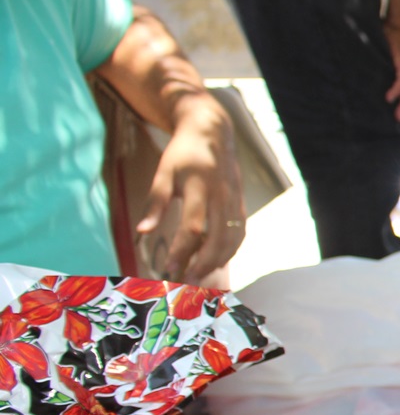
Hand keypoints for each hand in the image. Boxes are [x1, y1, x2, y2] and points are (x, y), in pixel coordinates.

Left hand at [139, 97, 244, 282]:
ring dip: (218, 260)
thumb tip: (143, 232)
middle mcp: (222, 196)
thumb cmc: (183, 154)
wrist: (212, 132)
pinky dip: (230, 250)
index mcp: (200, 186)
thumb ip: (155, 203)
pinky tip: (217, 261)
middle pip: (218, 237)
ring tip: (202, 276)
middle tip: (188, 282)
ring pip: (232, 238)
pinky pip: (240, 232)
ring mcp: (235, 200)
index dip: (182, 250)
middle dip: (204, 263)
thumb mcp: (164, 174)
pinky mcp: (241, 203)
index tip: (169, 268)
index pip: (193, 226)